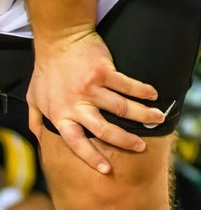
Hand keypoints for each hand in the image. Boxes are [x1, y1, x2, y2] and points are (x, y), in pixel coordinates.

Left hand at [27, 27, 163, 172]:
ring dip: (143, 115)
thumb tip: (40, 137)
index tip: (107, 169)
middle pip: (105, 130)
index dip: (92, 157)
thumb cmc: (47, 69)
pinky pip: (129, 86)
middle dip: (126, 140)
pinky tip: (153, 95)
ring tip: (158, 118)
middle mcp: (77, 105)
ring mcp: (92, 89)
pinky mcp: (105, 72)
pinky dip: (143, 91)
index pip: (77, 143)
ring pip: (122, 108)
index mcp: (60, 115)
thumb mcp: (33, 98)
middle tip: (141, 146)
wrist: (60, 40)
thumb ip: (37, 120)